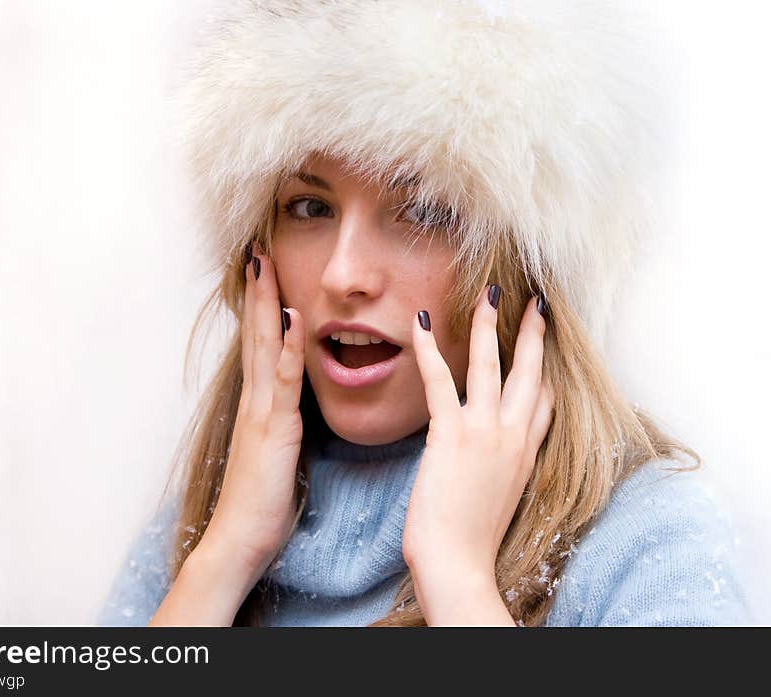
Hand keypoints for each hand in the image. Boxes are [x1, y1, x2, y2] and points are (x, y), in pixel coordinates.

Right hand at [201, 245, 305, 580]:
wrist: (239, 538)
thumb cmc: (260, 500)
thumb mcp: (275, 452)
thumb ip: (280, 423)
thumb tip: (290, 404)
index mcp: (260, 403)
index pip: (259, 342)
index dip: (261, 304)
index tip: (264, 269)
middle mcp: (255, 399)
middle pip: (255, 332)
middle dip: (258, 288)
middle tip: (257, 247)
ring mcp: (262, 411)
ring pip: (262, 345)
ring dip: (265, 302)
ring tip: (265, 264)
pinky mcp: (274, 429)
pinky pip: (282, 382)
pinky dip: (285, 347)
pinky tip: (291, 319)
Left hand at [402, 286, 554, 620]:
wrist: (459, 564)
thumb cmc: (473, 537)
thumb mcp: (503, 496)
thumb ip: (507, 465)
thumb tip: (500, 450)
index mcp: (526, 453)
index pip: (545, 400)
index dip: (546, 367)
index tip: (544, 341)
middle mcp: (515, 437)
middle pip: (532, 372)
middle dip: (534, 333)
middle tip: (535, 300)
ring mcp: (486, 433)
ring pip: (492, 365)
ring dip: (490, 324)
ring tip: (489, 293)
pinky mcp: (452, 434)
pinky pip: (441, 380)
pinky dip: (429, 348)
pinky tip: (420, 322)